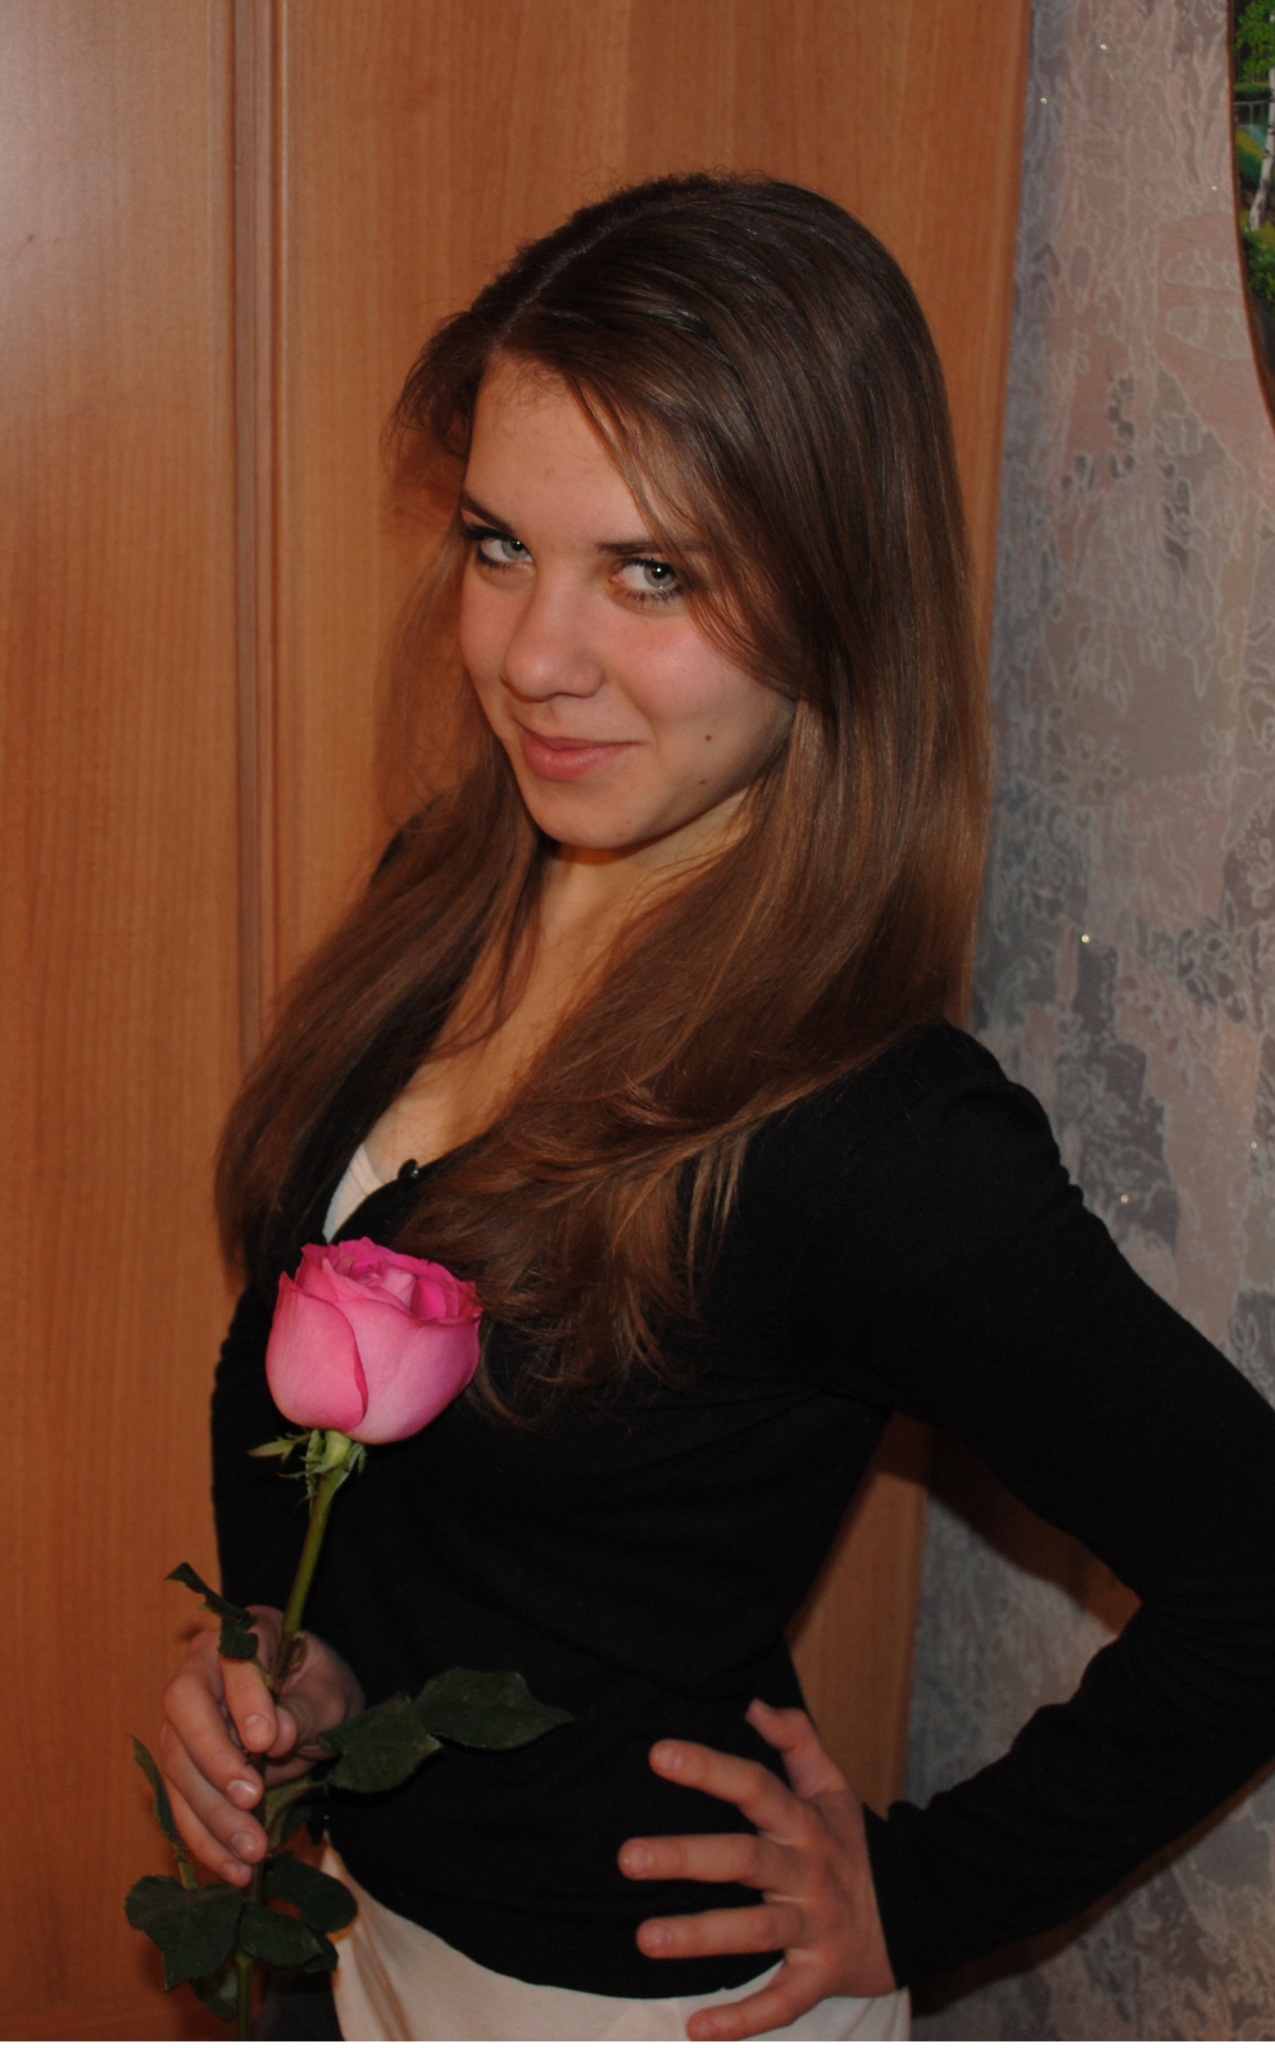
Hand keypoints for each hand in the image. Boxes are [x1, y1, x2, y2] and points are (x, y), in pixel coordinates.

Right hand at [158, 1605, 362, 1885]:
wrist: (315, 1713)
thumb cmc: (323, 1691)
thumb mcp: (331, 1696)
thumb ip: (303, 1711)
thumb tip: (274, 1735)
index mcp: (246, 1635)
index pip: (229, 1662)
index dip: (243, 1700)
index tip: (266, 1740)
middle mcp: (202, 1671)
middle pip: (184, 1713)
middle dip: (215, 1764)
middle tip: (252, 1800)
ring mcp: (185, 1721)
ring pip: (178, 1767)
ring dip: (211, 1816)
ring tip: (250, 1854)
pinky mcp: (184, 1767)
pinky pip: (182, 1804)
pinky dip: (205, 1841)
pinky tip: (232, 1869)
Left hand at [617, 1699, 894, 2040]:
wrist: (922, 1909)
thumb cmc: (857, 1846)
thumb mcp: (834, 1787)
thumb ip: (797, 1740)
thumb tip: (754, 1704)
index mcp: (804, 1823)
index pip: (754, 1785)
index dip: (708, 1768)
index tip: (657, 1754)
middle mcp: (807, 1872)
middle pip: (744, 1860)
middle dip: (686, 1858)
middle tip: (628, 1857)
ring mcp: (814, 1926)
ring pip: (755, 1932)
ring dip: (700, 1937)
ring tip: (645, 1939)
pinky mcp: (821, 1976)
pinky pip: (782, 2001)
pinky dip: (743, 2020)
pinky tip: (697, 2030)